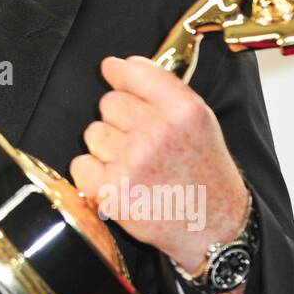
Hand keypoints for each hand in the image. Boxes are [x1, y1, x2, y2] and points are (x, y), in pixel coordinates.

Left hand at [69, 55, 247, 275]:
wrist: (213, 228)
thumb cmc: (204, 175)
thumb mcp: (200, 122)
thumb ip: (163, 90)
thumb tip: (119, 66)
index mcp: (184, 111)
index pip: (134, 71)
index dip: (119, 72)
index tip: (112, 71)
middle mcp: (158, 133)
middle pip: (109, 102)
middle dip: (120, 119)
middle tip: (143, 142)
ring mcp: (133, 163)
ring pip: (93, 133)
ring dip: (108, 148)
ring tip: (136, 166)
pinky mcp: (112, 192)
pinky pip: (80, 164)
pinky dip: (93, 174)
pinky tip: (121, 182)